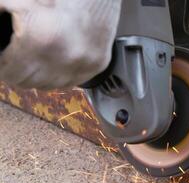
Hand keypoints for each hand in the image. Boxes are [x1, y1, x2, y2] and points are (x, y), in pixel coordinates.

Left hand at [0, 0, 120, 89]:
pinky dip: (60, 75)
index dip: (3, 64)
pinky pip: (70, 83)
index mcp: (39, 40)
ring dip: (39, 75)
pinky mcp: (97, 65)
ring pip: (49, 85)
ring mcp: (84, 64)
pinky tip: (56, 60)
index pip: (9, 72)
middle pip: (27, 82)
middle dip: (18, 70)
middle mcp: (65, 58)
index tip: (4, 58)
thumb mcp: (16, 1)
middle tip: (17, 58)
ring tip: (37, 58)